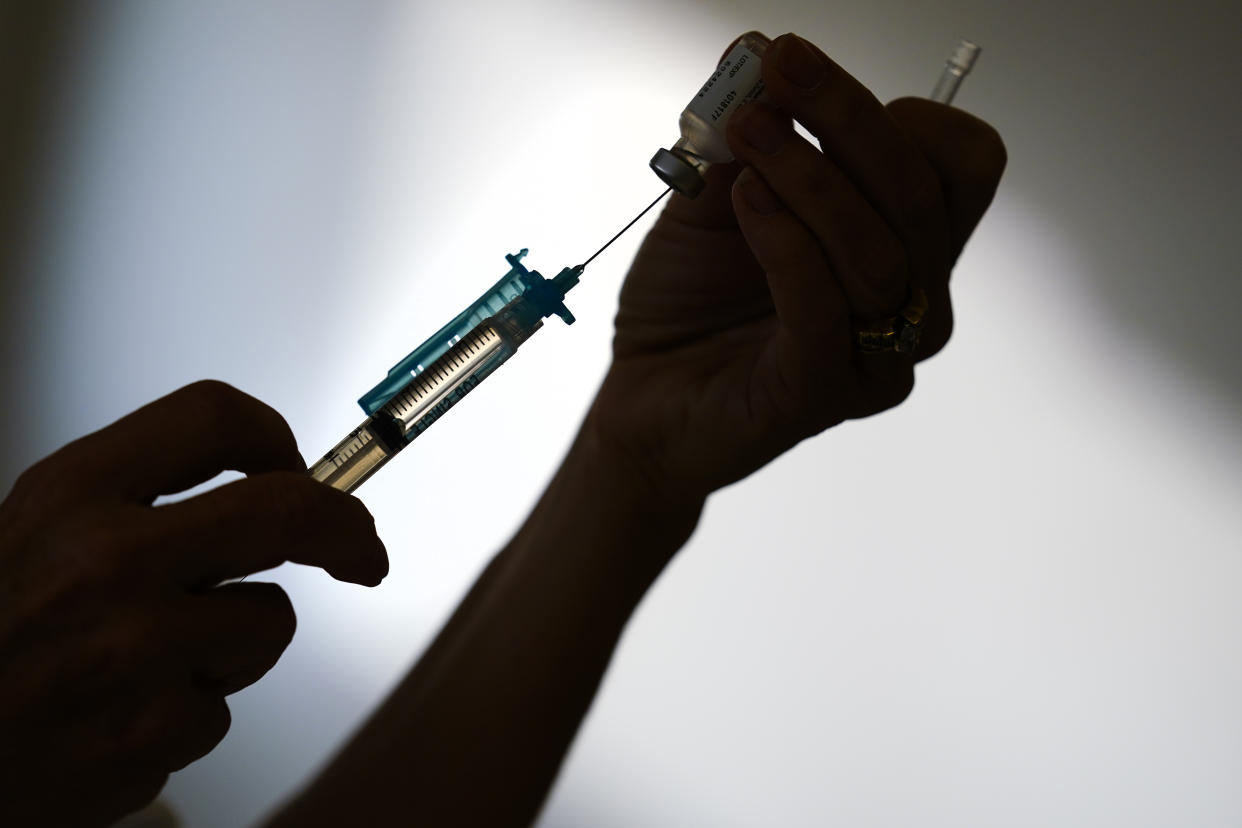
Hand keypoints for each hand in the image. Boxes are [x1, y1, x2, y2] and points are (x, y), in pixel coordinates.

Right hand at [0, 381, 387, 825]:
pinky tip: (125, 720)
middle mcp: (105, 560)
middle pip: (288, 509)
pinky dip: (191, 717)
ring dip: (238, 645)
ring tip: (155, 664)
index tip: (302, 468)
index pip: (213, 417)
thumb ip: (138, 498)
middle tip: (363, 553)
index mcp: (73, 494)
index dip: (277, 438)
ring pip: (270, 619)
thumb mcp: (39, 530)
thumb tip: (271, 481)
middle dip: (347, 529)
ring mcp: (130, 648)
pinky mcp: (148, 732)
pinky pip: (226, 708)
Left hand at [586, 32, 1005, 499]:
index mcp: (904, 245)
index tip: (800, 71)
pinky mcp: (823, 396)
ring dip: (809, 178)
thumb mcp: (716, 194)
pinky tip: (746, 203)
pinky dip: (785, 243)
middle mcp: (910, 303)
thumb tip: (754, 51)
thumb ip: (743, 134)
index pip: (958, 166)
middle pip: (923, 196)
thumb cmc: (689, 302)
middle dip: (848, 119)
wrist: (643, 395)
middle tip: (778, 69)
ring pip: (882, 254)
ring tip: (745, 141)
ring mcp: (875, 358)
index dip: (896, 112)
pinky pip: (826, 310)